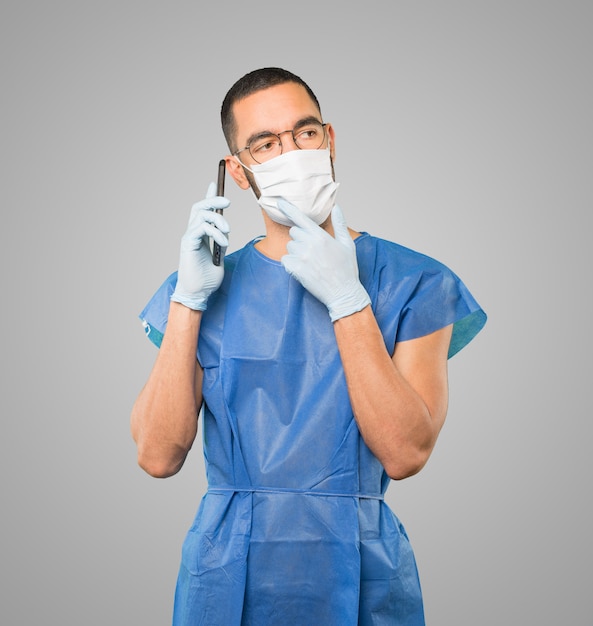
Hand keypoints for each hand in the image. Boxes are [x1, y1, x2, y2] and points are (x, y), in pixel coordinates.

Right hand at [170, 182, 229, 310]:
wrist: (198, 293)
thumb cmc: (207, 279)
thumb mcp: (219, 256)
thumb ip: (220, 242)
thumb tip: (225, 231)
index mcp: (200, 235)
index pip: (203, 211)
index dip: (208, 196)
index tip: (214, 183)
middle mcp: (193, 233)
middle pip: (199, 207)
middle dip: (212, 200)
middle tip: (226, 202)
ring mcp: (189, 238)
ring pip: (200, 215)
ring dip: (218, 220)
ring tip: (227, 232)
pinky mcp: (188, 244)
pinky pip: (200, 228)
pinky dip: (215, 232)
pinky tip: (223, 242)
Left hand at [278, 199, 370, 321]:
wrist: (343, 293)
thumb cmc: (347, 269)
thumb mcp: (347, 244)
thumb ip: (340, 224)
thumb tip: (336, 208)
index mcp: (321, 236)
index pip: (300, 218)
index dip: (288, 208)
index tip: (279, 201)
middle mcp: (309, 244)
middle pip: (293, 232)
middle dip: (300, 238)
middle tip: (313, 251)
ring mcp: (301, 257)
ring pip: (289, 247)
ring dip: (296, 252)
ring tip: (311, 263)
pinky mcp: (296, 269)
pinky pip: (285, 260)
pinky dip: (291, 264)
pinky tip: (304, 270)